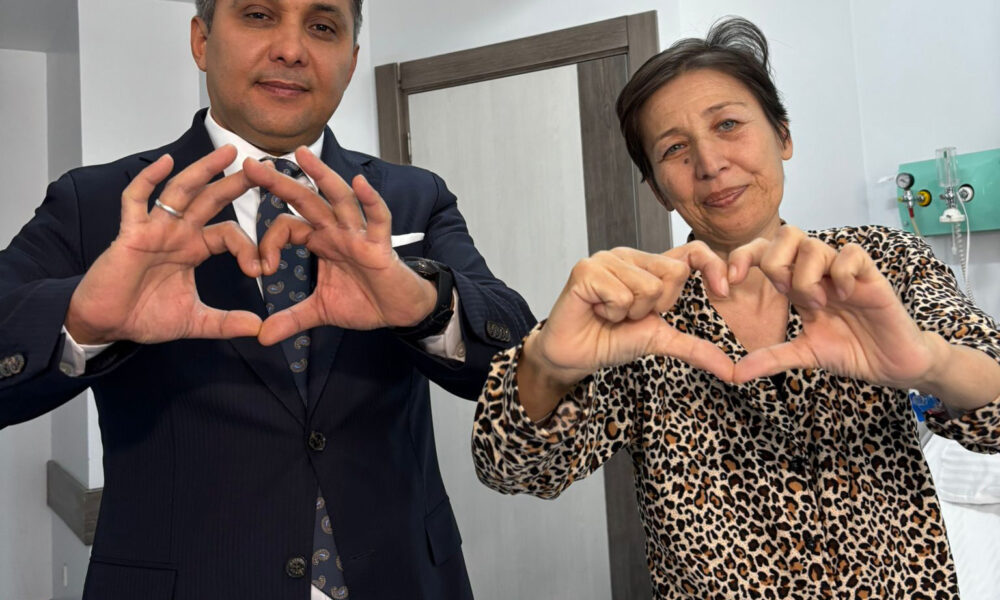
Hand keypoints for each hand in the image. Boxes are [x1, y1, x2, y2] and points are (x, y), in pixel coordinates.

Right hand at [65, 146, 263, 344]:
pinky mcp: (130, 234)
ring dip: (204, 170)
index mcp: (194, 249)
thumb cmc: (144, 316)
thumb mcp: (194, 321)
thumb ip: (226, 322)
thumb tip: (258, 328)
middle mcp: (177, 233)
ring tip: (227, 152)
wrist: (107, 325)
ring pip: (182, 191)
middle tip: (261, 166)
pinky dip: (148, 179)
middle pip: (211, 199)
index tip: (259, 270)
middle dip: (235, 183)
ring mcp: (154, 229)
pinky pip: (136, 200)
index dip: (248, 246)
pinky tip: (165, 162)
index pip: (229, 233)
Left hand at [244, 148, 437, 345]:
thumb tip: (262, 336)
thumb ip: (291, 320)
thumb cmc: (365, 301)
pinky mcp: (380, 245)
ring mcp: (359, 234)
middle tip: (251, 164)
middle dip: (279, 182)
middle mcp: (337, 230)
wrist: (399, 311)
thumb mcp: (321, 311)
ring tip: (302, 154)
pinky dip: (370, 201)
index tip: (260, 269)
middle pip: (306, 199)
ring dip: (321, 176)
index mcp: (320, 240)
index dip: (267, 242)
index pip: (286, 226)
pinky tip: (360, 183)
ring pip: (338, 198)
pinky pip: (377, 218)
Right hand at [525, 242, 735, 390]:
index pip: (693, 250)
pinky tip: (597, 312)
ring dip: (630, 313)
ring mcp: (606, 259)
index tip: (724, 291)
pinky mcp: (586, 270)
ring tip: (611, 314)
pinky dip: (612, 313)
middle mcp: (629, 255)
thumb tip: (732, 370)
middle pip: (674, 273)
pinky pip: (620, 294)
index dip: (712, 266)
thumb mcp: (661, 340)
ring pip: (647, 287)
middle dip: (657, 306)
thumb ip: (695, 348)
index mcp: (650, 265)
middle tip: (631, 315)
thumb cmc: (611, 340)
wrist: (574, 355)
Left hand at [728, 225, 936, 386]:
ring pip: (813, 245)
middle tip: (786, 294)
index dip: (742, 258)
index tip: (728, 284)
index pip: (764, 251)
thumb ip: (771, 358)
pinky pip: (850, 254)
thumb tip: (734, 374)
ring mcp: (844, 271)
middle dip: (775, 262)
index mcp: (797, 284)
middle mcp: (818, 272)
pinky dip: (840, 274)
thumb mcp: (804, 355)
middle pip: (786, 234)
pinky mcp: (871, 276)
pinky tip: (844, 295)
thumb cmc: (853, 350)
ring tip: (819, 305)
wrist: (893, 363)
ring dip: (806, 276)